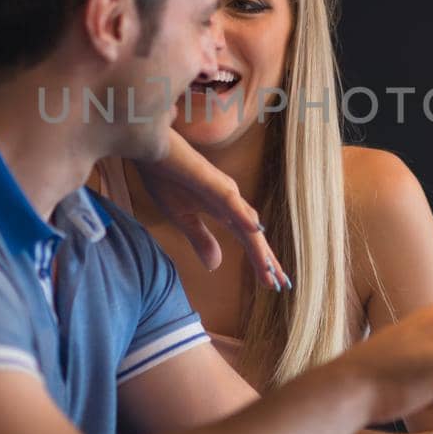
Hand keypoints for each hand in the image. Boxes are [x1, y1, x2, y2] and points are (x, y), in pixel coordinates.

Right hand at [131, 129, 286, 289]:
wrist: (150, 149)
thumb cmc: (166, 177)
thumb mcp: (182, 218)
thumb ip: (201, 239)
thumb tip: (216, 266)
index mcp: (223, 210)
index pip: (247, 240)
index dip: (260, 262)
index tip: (273, 284)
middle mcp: (230, 201)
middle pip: (254, 236)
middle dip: (267, 260)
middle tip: (282, 284)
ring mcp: (223, 190)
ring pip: (247, 223)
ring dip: (260, 247)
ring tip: (273, 269)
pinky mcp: (211, 181)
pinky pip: (230, 201)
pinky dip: (243, 216)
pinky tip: (255, 230)